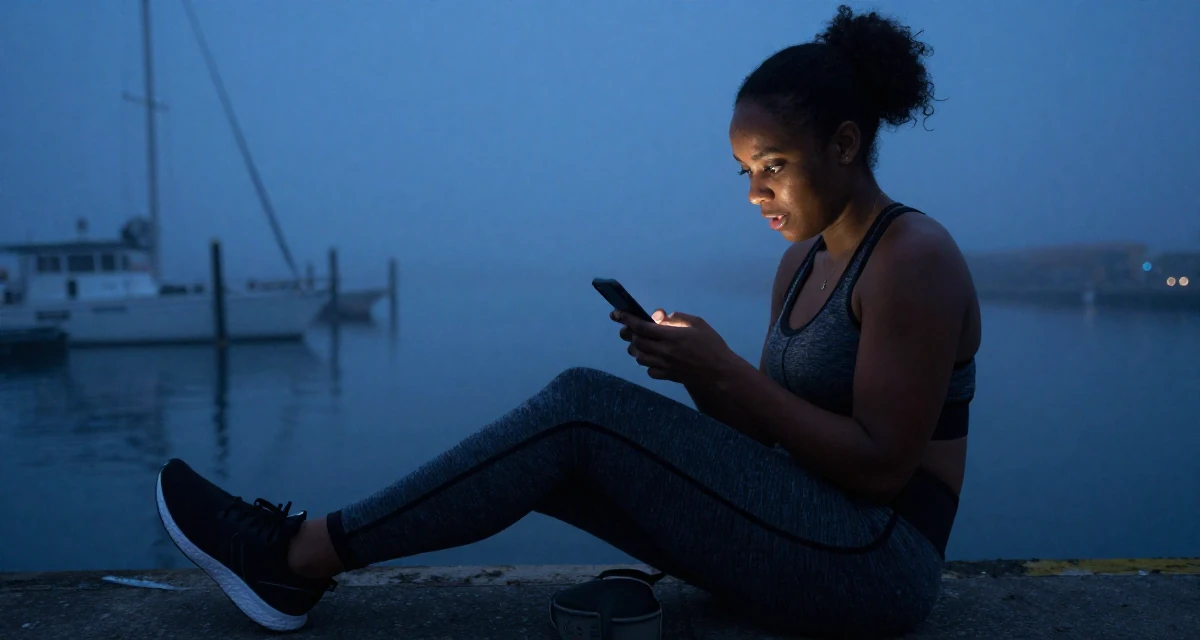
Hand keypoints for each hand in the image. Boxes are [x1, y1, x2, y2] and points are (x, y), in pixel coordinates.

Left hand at [611, 308, 737, 384]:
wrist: (720, 373)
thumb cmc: (711, 345)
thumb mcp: (698, 324)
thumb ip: (677, 318)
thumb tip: (659, 316)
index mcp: (672, 336)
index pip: (641, 326)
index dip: (626, 319)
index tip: (616, 313)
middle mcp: (665, 351)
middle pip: (637, 342)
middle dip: (629, 333)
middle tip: (628, 328)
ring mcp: (665, 365)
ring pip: (639, 357)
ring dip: (636, 348)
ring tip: (639, 342)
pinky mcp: (668, 376)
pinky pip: (649, 370)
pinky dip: (647, 363)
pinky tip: (653, 358)